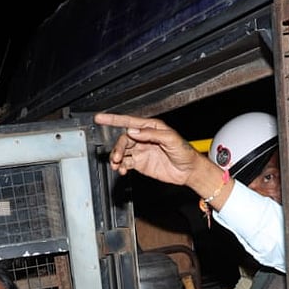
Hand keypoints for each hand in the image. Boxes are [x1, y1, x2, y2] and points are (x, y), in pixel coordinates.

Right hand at [94, 112, 215, 193]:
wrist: (188, 170)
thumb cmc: (184, 151)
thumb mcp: (170, 139)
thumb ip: (151, 134)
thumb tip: (132, 131)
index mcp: (150, 127)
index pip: (128, 121)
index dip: (112, 119)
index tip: (99, 118)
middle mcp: (143, 137)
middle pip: (123, 140)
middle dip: (117, 148)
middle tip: (116, 157)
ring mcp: (141, 150)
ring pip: (121, 152)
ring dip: (116, 158)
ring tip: (116, 165)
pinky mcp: (140, 163)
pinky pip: (125, 163)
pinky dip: (121, 166)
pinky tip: (122, 170)